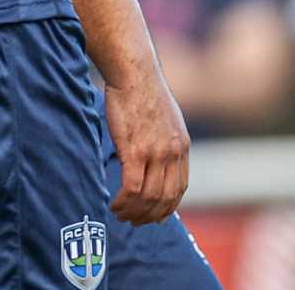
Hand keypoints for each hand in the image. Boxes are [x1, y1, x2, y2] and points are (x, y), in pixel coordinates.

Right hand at [104, 68, 189, 224]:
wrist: (133, 71)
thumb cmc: (141, 88)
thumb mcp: (164, 116)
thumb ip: (163, 138)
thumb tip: (152, 150)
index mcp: (181, 146)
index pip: (179, 188)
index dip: (167, 207)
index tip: (155, 217)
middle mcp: (173, 152)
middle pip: (165, 198)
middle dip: (149, 216)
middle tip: (133, 221)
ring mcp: (155, 153)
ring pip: (149, 197)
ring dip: (134, 211)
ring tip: (120, 214)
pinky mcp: (135, 150)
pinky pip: (132, 187)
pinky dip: (123, 201)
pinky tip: (113, 203)